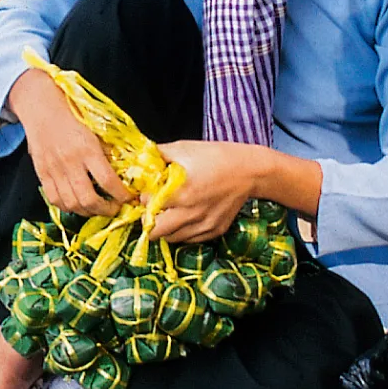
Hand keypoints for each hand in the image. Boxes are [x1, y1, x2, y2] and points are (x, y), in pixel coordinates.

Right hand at [9, 68, 133, 216]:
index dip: (120, 195)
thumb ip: (106, 151)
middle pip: (89, 199)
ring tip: (97, 209)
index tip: (128, 198)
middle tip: (114, 208)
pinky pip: (55, 200)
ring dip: (88, 212)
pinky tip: (77, 205)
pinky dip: (68, 207)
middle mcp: (70, 162)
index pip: (108, 181)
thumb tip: (124, 171)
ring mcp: (54, 170)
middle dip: (106, 210)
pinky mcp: (42, 174)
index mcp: (87, 149)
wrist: (42, 110)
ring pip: (72, 204)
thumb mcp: (95, 131)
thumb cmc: (72, 117)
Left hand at [150, 141, 323, 241]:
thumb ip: (156, 155)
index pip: (147, 206)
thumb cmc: (215, 156)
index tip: (147, 193)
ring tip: (170, 211)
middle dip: (149, 221)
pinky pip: (189, 240)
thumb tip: (137, 161)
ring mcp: (204, 226)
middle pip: (155, 233)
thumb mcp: (183, 148)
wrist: (250, 170)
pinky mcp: (214, 231)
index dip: (143, 199)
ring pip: (171, 239)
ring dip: (165, 228)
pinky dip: (182, 232)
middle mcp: (191, 214)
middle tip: (153, 209)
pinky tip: (186, 216)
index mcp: (181, 192)